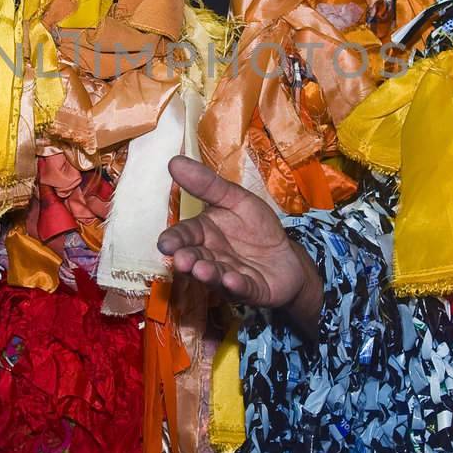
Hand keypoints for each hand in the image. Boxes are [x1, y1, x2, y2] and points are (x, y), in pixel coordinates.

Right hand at [156, 155, 323, 334]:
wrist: (286, 256)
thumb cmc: (256, 228)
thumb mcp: (235, 199)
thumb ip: (207, 185)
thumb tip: (174, 161)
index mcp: (204, 234)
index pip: (185, 236)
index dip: (175, 240)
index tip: (166, 243)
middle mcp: (211, 258)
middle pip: (195, 259)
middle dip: (188, 260)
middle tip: (182, 260)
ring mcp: (228, 277)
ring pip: (214, 277)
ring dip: (207, 274)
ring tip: (201, 270)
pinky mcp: (250, 291)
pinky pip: (242, 289)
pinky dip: (236, 286)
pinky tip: (231, 280)